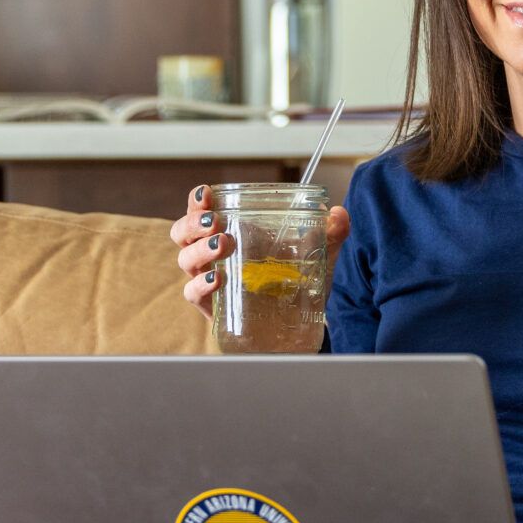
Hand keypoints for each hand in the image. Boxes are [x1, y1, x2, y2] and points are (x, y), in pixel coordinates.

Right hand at [172, 183, 351, 312]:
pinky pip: (193, 293)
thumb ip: (329, 234)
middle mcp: (211, 256)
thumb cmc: (292, 285)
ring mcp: (209, 281)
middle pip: (182, 233)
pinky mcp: (212, 307)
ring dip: (200, 249)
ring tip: (224, 245)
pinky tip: (219, 278)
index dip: (197, 201)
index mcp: (228, 234)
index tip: (206, 193)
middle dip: (193, 223)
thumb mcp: (314, 256)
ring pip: (185, 260)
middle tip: (215, 222)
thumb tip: (340, 213)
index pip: (202, 212)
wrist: (293, 329)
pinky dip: (202, 284)